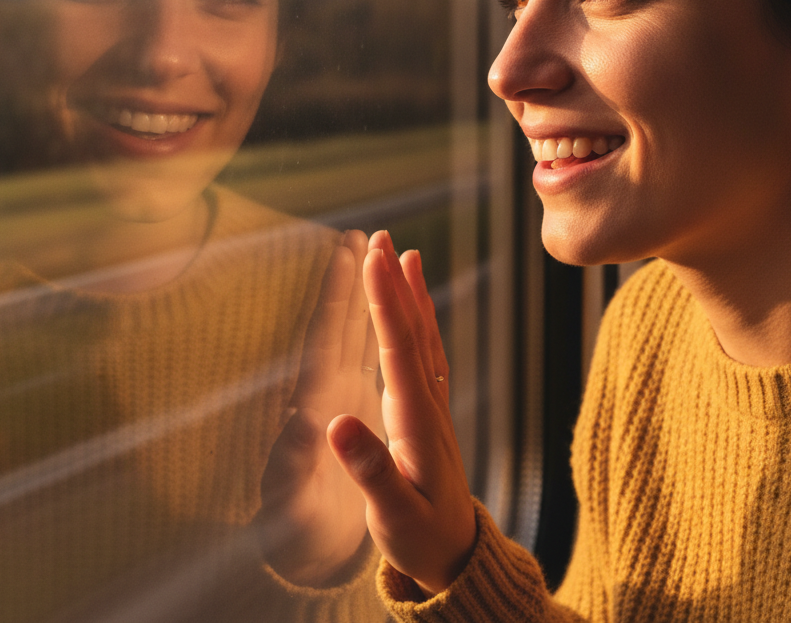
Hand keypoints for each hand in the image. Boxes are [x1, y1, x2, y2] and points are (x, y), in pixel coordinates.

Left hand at [257, 230, 383, 585]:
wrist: (303, 553)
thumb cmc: (299, 535)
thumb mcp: (296, 508)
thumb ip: (297, 466)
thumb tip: (310, 425)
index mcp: (315, 406)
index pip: (326, 337)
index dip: (338, 294)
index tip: (348, 253)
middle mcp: (326, 392)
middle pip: (340, 324)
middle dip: (351, 280)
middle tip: (363, 233)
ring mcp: (341, 399)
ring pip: (359, 335)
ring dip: (369, 296)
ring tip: (380, 257)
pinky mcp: (356, 411)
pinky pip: (375, 359)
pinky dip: (386, 330)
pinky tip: (398, 314)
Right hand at [326, 231, 476, 596]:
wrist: (457, 553)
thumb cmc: (420, 537)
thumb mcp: (392, 514)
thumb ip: (368, 470)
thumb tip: (334, 424)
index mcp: (415, 420)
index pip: (399, 348)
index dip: (386, 302)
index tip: (373, 260)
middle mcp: (428, 402)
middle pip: (412, 330)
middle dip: (395, 282)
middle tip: (380, 238)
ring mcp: (433, 403)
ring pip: (423, 336)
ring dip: (411, 292)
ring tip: (404, 253)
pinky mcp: (431, 409)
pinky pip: (428, 351)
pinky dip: (421, 318)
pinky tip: (418, 302)